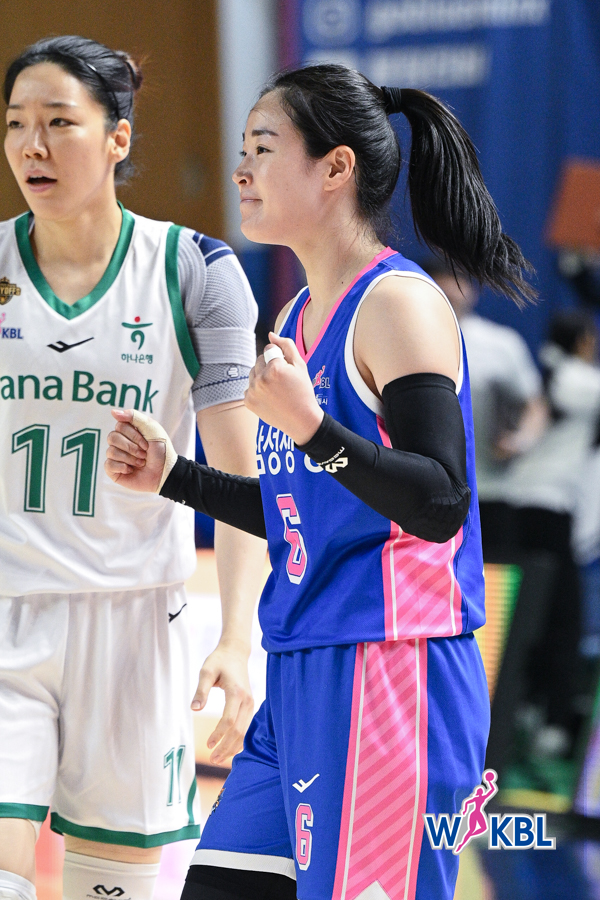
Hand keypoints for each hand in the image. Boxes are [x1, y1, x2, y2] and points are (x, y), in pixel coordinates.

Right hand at [104, 408, 164, 491]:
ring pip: (111, 451)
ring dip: (130, 458)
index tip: (147, 444)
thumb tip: (113, 412)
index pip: (119, 426)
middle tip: (144, 454)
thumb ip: (134, 417)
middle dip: (131, 447)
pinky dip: (122, 467)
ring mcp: (116, 456)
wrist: (165, 472)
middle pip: (112, 437)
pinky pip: (108, 464)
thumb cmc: (160, 450)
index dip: (134, 435)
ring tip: (141, 463)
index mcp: (128, 431)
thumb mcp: (151, 428)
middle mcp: (120, 442)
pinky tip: (131, 470)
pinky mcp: (113, 470)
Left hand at [191, 640, 253, 764]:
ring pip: (245, 731)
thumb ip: (201, 690)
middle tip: (213, 759)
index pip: (229, 720)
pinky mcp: (249, 705)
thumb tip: (195, 709)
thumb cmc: (219, 660)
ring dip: (233, 747)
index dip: (219, 734)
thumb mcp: (206, 671)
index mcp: (236, 692)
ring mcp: (250, 703)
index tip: (208, 744)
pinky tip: (229, 749)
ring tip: (219, 758)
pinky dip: (239, 739)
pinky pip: (246, 726)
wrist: (235, 652)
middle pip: (239, 730)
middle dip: (227, 747)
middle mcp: (247, 700)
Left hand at [245, 332, 323, 444]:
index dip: (279, 357)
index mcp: (275, 368)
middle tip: (282, 381)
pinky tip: (270, 398)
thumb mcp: (300, 365)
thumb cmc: (303, 391)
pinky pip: (249, 387)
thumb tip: (270, 334)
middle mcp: (261, 379)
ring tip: (276, 389)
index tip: (286, 370)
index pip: (269, 349)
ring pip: (253, 373)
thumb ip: (286, 345)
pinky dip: (258, 390)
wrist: (300, 420)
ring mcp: (253, 391)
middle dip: (269, 366)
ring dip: (262, 377)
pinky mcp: (248, 401)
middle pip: (258, 360)